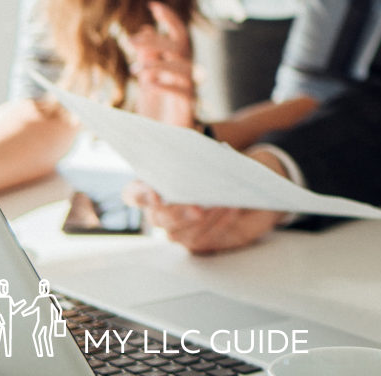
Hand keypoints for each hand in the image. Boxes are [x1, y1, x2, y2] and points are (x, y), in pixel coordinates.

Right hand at [125, 149, 287, 253]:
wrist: (246, 186)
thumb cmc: (219, 166)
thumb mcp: (210, 152)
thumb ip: (196, 145)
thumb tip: (191, 137)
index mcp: (154, 187)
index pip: (134, 194)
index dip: (141, 196)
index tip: (156, 194)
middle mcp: (161, 212)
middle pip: (159, 219)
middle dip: (177, 213)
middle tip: (197, 207)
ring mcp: (178, 230)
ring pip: (179, 233)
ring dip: (201, 219)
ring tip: (221, 203)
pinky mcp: (199, 242)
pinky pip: (204, 239)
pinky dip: (219, 223)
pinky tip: (233, 208)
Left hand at [129, 1, 195, 128]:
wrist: (166, 145)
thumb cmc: (158, 112)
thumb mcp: (148, 80)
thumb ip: (148, 56)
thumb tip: (145, 29)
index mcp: (176, 64)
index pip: (179, 34)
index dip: (169, 18)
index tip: (153, 5)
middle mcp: (186, 73)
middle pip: (180, 46)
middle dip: (158, 40)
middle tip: (132, 41)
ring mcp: (188, 89)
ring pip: (183, 66)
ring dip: (158, 63)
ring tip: (135, 70)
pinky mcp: (187, 108)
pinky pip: (182, 91)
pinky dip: (166, 85)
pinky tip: (148, 84)